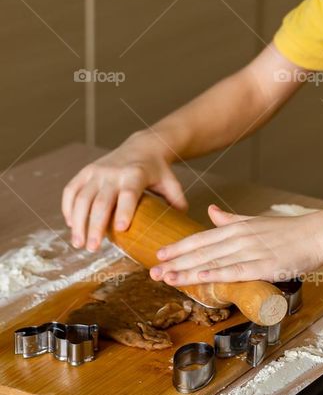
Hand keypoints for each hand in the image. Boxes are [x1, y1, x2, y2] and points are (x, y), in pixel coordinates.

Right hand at [62, 132, 186, 251]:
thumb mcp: (171, 182)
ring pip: (81, 199)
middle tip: (92, 248)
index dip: (124, 211)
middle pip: (101, 202)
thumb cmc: (157, 170)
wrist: (142, 146)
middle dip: (95, 227)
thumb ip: (177, 201)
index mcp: (136, 174)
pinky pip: (71, 190)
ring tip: (79, 244)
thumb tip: (182, 220)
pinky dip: (68, 209)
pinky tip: (71, 225)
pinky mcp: (85, 171)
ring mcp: (97, 171)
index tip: (121, 230)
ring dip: (78, 223)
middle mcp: (113, 172)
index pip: (129, 194)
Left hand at [149, 203, 322, 286]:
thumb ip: (230, 218)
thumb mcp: (256, 220)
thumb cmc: (290, 230)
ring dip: (186, 270)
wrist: (317, 234)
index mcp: (237, 227)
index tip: (160, 254)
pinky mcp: (262, 266)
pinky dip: (213, 275)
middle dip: (174, 261)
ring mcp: (250, 252)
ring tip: (165, 278)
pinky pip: (233, 272)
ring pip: (212, 262)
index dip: (179, 247)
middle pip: (200, 251)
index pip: (201, 238)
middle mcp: (239, 238)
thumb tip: (210, 210)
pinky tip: (197, 279)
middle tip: (152, 271)